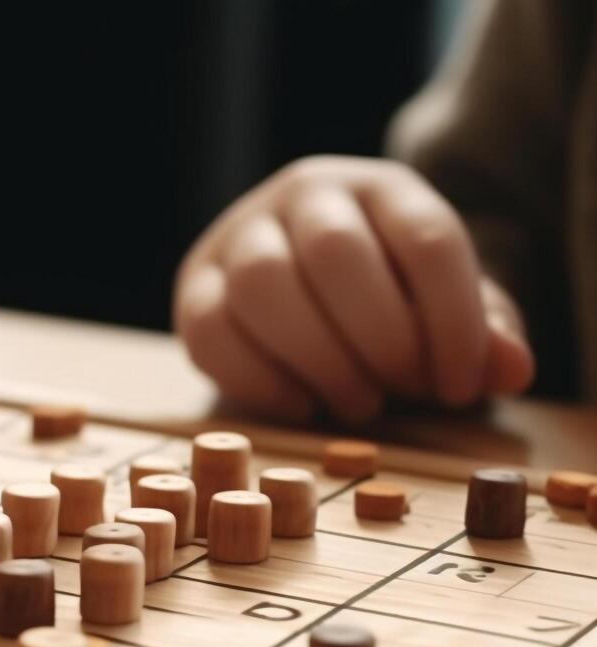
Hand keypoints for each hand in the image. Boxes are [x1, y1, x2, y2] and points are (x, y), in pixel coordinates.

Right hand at [173, 155, 532, 423]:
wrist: (302, 281)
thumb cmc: (386, 300)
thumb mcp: (443, 306)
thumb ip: (481, 335)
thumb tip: (508, 369)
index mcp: (380, 186)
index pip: (426, 240)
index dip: (453, 323)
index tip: (460, 387)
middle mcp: (303, 194)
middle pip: (337, 254)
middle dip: (381, 339)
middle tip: (404, 392)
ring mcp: (237, 235)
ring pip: (264, 287)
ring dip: (319, 361)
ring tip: (357, 403)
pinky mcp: (192, 285)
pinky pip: (210, 331)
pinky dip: (261, 381)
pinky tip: (303, 405)